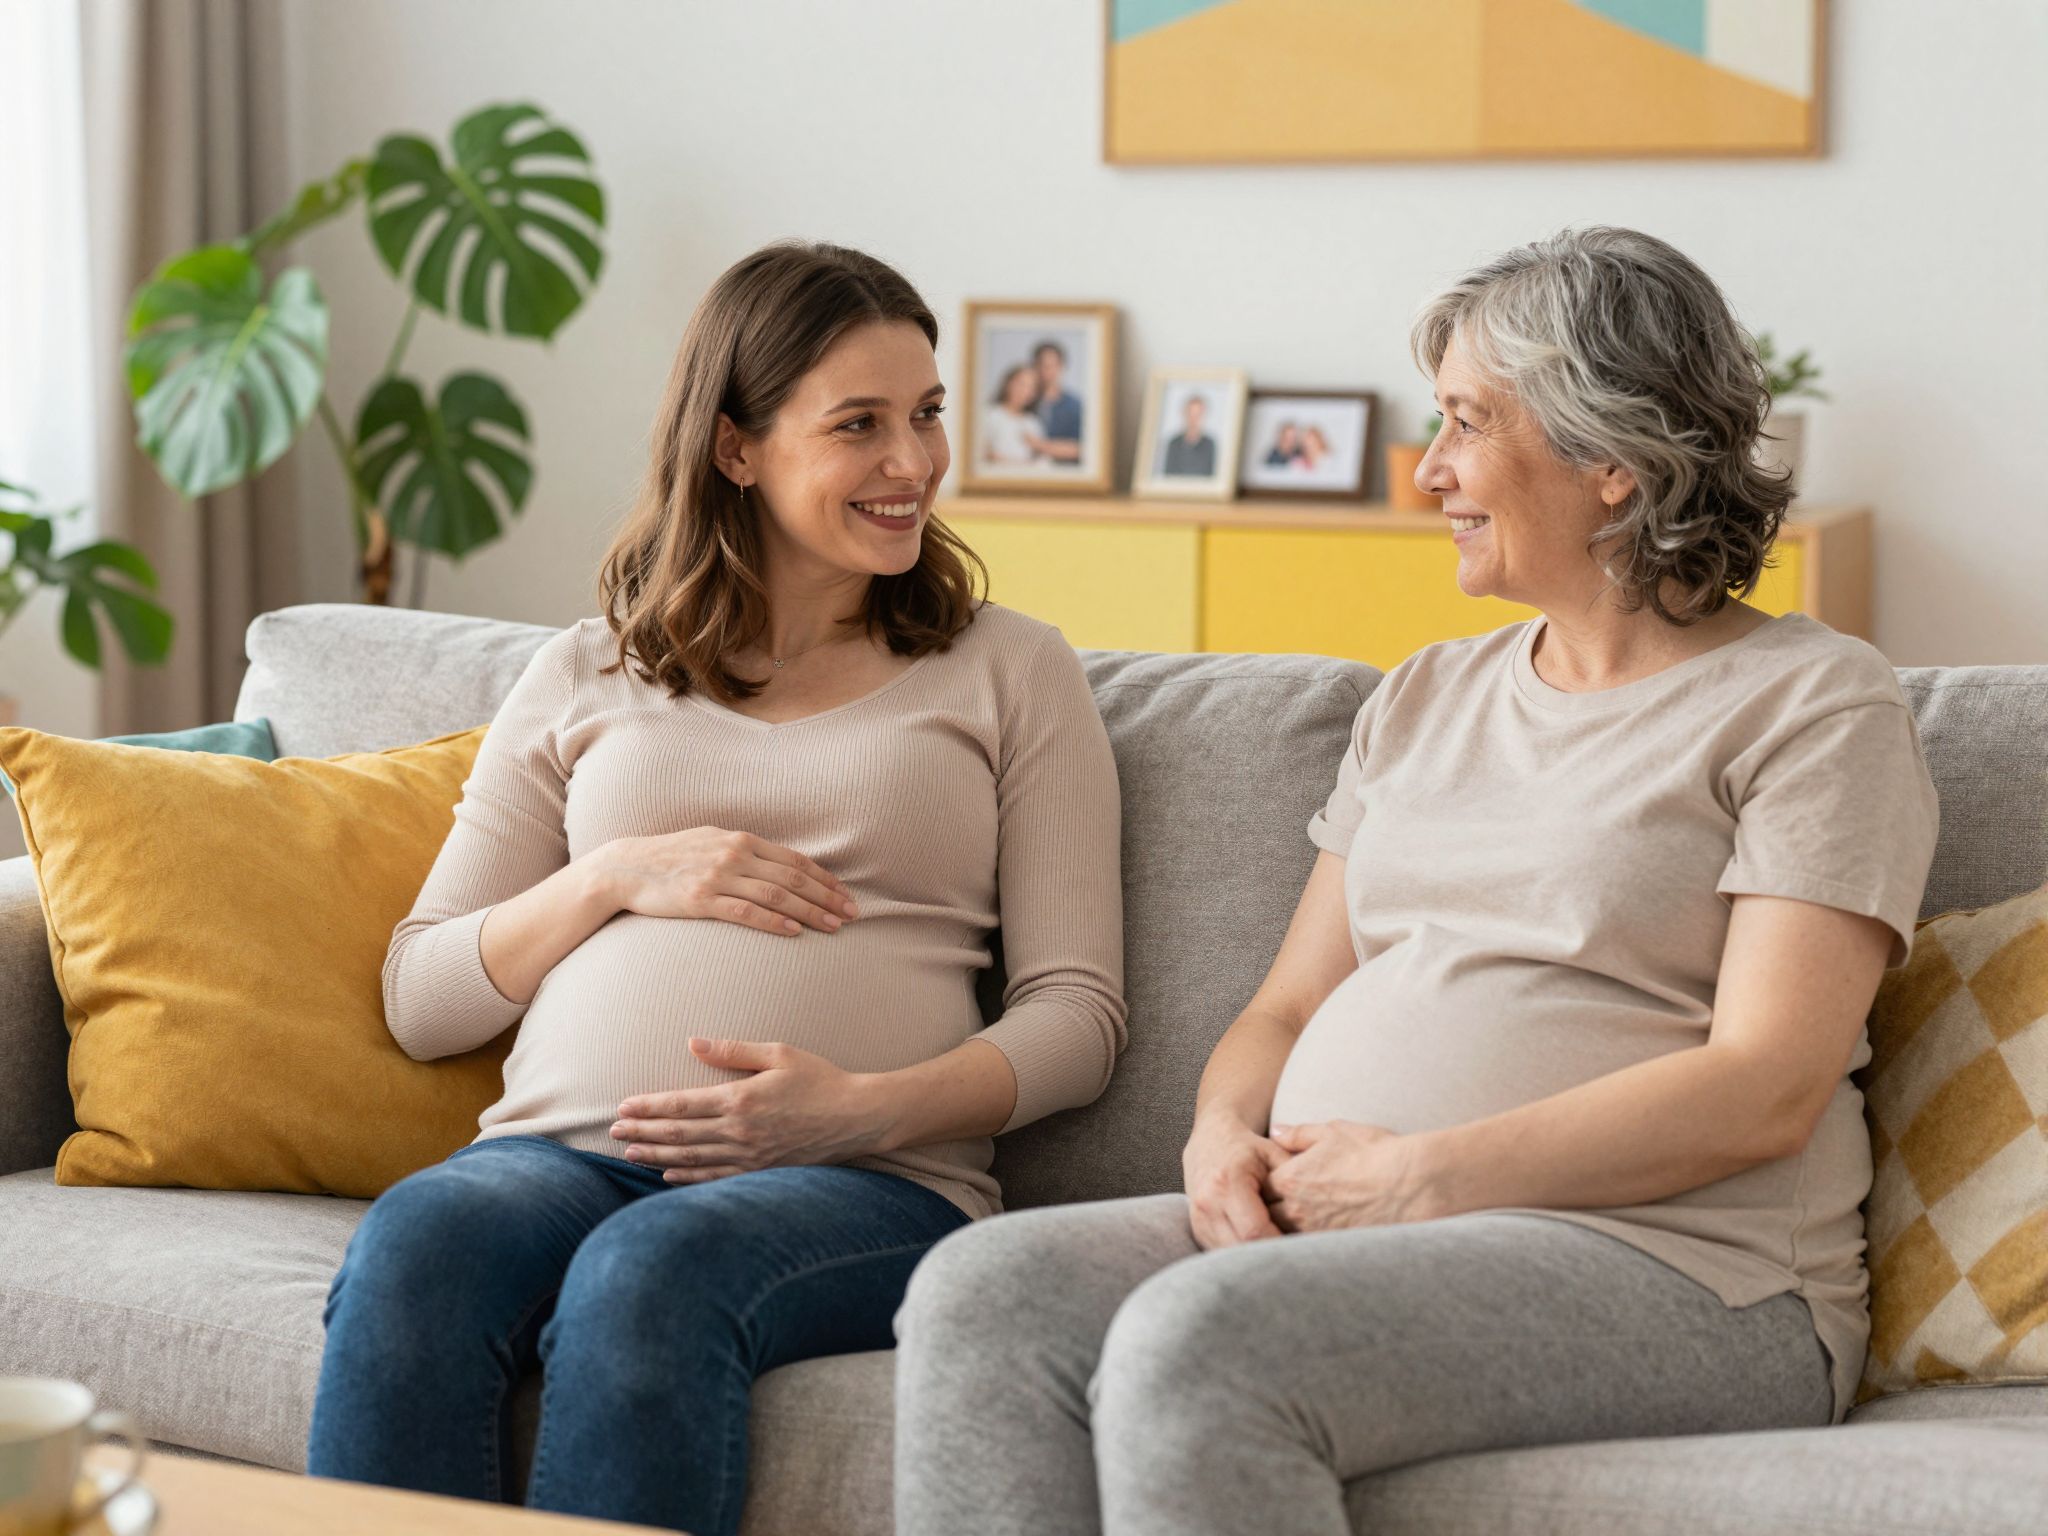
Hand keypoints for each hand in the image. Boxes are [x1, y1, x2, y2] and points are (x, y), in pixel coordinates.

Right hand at [598, 828, 856, 936]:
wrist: (626, 867)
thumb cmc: (672, 857)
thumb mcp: (711, 843)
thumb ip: (744, 852)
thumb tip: (776, 866)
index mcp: (741, 840)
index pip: (794, 860)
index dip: (824, 878)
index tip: (845, 895)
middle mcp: (735, 854)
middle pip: (793, 878)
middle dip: (827, 897)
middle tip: (853, 914)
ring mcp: (718, 876)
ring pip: (777, 895)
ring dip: (810, 912)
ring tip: (833, 926)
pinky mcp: (702, 899)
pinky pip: (746, 912)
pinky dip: (774, 921)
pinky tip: (794, 932)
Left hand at [609, 1037, 883, 1182]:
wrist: (857, 1118)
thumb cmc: (820, 1080)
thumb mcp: (778, 1053)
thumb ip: (732, 1051)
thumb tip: (692, 1043)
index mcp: (740, 1099)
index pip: (681, 1104)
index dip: (648, 1106)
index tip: (623, 1106)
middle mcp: (739, 1131)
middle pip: (679, 1133)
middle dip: (643, 1131)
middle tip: (613, 1131)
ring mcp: (749, 1156)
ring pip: (691, 1158)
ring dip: (656, 1155)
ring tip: (629, 1153)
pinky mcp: (760, 1172)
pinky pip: (715, 1177)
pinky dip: (686, 1176)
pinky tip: (666, 1173)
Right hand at [1182, 1108, 1290, 1249]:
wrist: (1210, 1142)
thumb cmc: (1248, 1149)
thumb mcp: (1275, 1154)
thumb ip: (1295, 1179)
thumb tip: (1318, 1212)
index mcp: (1227, 1182)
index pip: (1254, 1231)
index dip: (1279, 1245)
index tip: (1301, 1249)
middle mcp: (1207, 1203)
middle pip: (1242, 1249)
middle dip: (1269, 1258)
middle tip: (1295, 1258)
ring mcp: (1199, 1219)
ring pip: (1231, 1257)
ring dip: (1255, 1262)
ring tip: (1279, 1255)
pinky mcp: (1198, 1231)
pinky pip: (1223, 1255)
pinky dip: (1243, 1257)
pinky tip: (1260, 1251)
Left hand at [1263, 1121, 1437, 1233]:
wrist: (1414, 1184)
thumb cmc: (1376, 1153)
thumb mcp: (1335, 1132)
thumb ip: (1299, 1134)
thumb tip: (1276, 1132)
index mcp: (1290, 1179)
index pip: (1257, 1189)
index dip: (1262, 1187)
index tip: (1270, 1185)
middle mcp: (1297, 1211)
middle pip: (1265, 1218)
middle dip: (1266, 1214)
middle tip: (1272, 1209)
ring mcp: (1316, 1234)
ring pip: (1284, 1239)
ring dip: (1284, 1233)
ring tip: (1292, 1228)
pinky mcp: (1335, 1250)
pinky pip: (1310, 1253)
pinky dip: (1307, 1249)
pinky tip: (1316, 1244)